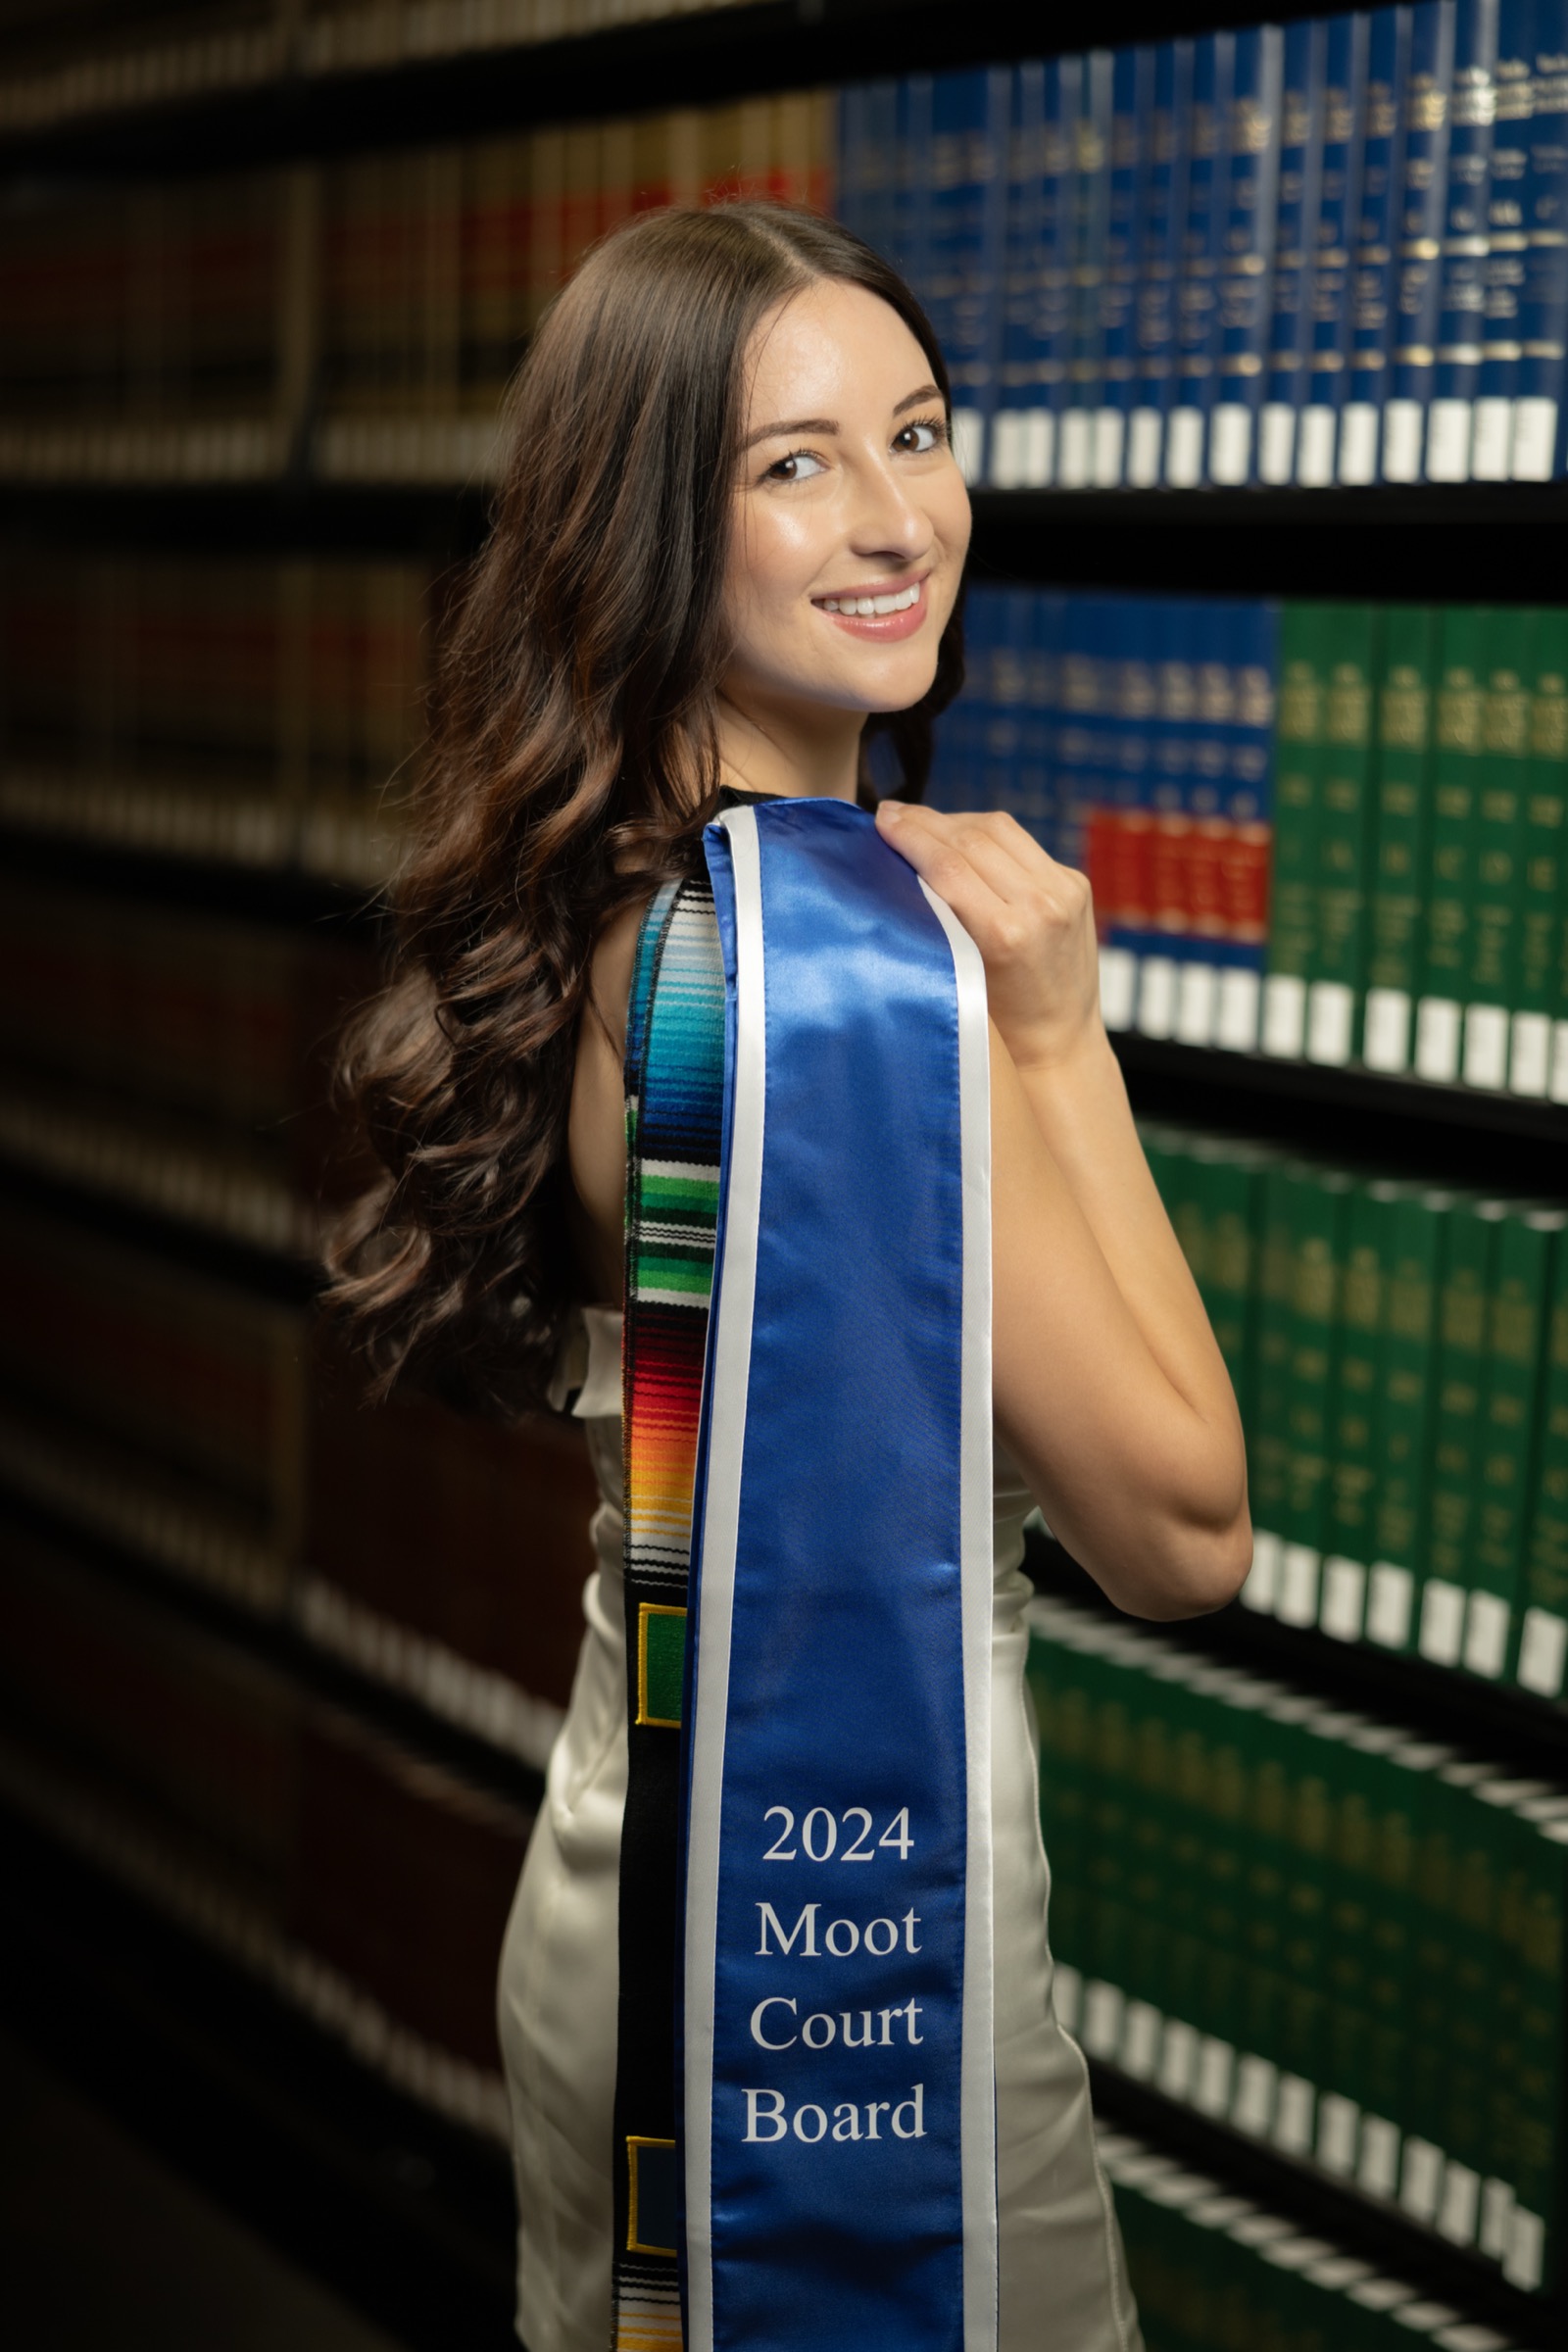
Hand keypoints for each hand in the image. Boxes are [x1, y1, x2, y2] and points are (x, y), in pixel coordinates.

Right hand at [875, 801, 1103, 1074]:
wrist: (1059, 1042)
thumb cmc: (995, 1023)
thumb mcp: (958, 974)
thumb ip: (937, 919)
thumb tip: (900, 861)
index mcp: (1006, 935)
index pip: (948, 865)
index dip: (910, 835)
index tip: (879, 819)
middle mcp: (1040, 905)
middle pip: (972, 838)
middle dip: (926, 821)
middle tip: (891, 814)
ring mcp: (1064, 890)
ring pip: (998, 829)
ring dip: (954, 820)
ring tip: (921, 822)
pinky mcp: (1075, 883)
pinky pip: (1021, 842)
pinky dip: (985, 835)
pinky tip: (960, 837)